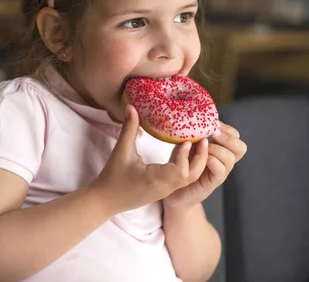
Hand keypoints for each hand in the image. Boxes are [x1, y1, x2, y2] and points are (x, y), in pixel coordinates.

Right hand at [91, 105, 207, 214]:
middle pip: (193, 176)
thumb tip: (132, 107)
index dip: (186, 155)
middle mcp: (165, 187)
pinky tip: (183, 153)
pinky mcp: (162, 191)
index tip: (186, 140)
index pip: (182, 170)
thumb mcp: (120, 152)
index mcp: (156, 179)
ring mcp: (165, 191)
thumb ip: (129, 129)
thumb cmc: (112, 177)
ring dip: (195, 162)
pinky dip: (187, 167)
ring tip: (196, 144)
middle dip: (200, 158)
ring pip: (189, 179)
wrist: (105, 201)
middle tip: (203, 139)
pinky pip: (181, 180)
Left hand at [163, 122, 246, 207]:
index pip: (235, 136)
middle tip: (213, 133)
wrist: (173, 191)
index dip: (227, 129)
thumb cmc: (180, 165)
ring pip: (230, 158)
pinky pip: (221, 171)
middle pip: (241, 147)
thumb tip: (191, 119)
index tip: (214, 122)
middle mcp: (224, 161)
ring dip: (217, 148)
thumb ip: (191, 135)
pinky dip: (213, 161)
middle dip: (227, 138)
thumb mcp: (185, 145)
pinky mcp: (212, 183)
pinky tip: (204, 158)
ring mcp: (220, 173)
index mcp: (220, 150)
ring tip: (204, 147)